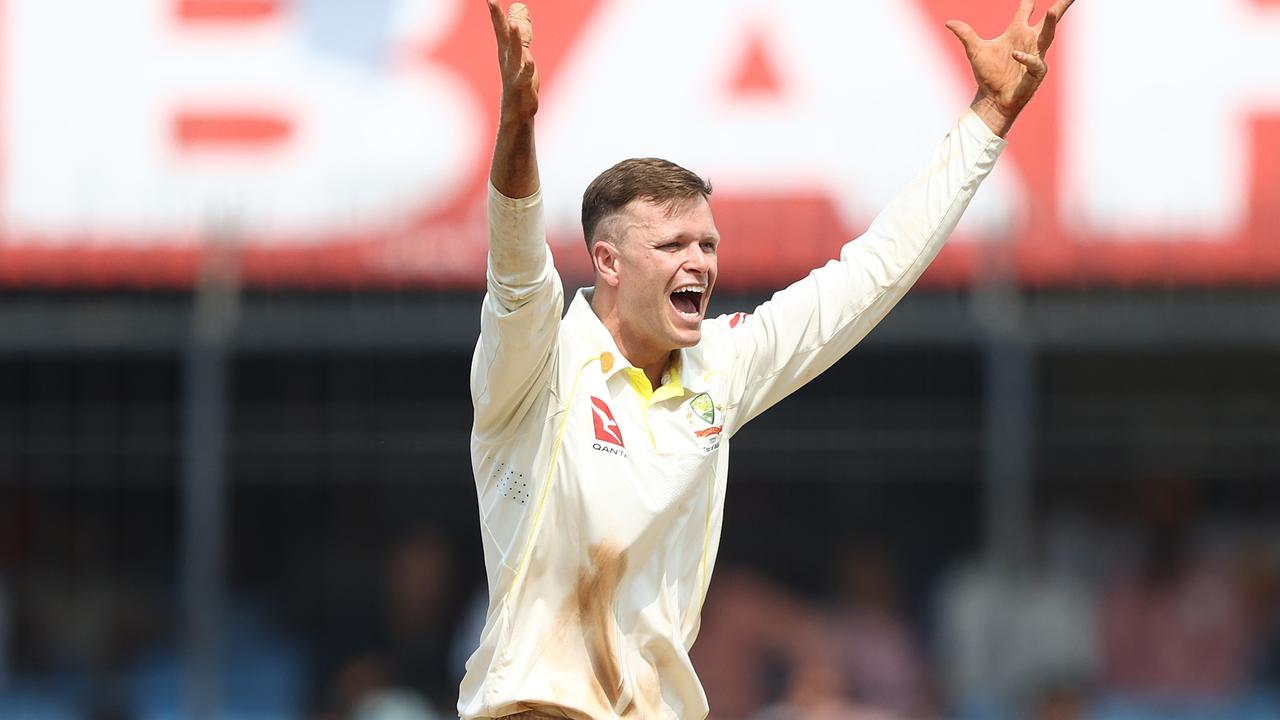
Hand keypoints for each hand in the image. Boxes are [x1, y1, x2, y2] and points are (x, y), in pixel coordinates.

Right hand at [487, 0, 538, 123]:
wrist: (516, 115)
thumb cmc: (519, 81)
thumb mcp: (520, 54)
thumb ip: (521, 32)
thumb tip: (518, 9)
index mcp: (506, 52)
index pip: (500, 28)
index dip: (495, 13)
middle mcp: (507, 61)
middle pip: (503, 36)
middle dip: (498, 19)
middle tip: (492, 2)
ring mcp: (514, 74)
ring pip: (514, 54)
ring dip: (514, 40)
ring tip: (514, 26)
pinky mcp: (523, 89)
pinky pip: (525, 78)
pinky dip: (527, 69)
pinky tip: (530, 61)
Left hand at [946, 0, 1074, 136]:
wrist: (991, 98)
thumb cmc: (988, 74)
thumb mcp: (975, 50)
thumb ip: (965, 35)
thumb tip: (949, 22)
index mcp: (1017, 32)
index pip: (1025, 11)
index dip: (1028, 1)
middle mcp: (1029, 41)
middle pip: (1048, 20)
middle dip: (1059, 6)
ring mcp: (1035, 55)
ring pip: (1048, 36)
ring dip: (1051, 24)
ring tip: (1053, 10)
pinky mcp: (1036, 72)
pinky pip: (1035, 63)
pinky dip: (1026, 58)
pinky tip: (1016, 54)